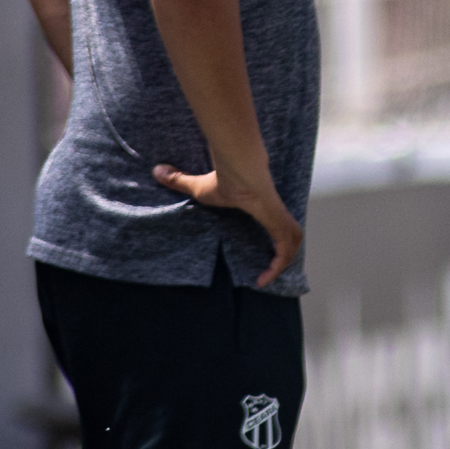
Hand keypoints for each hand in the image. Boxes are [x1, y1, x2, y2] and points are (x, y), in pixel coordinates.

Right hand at [151, 157, 303, 284]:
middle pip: (291, 236)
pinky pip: (285, 247)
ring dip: (282, 263)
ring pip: (292, 243)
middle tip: (268, 274)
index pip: (278, 227)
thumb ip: (180, 181)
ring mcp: (280, 217)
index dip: (274, 243)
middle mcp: (275, 213)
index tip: (262, 258)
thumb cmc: (223, 179)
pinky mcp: (278, 222)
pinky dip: (279, 263)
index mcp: (263, 208)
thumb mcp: (199, 188)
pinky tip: (267, 276)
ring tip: (267, 278)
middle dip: (283, 256)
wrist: (239, 170)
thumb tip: (157, 170)